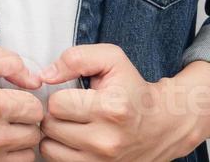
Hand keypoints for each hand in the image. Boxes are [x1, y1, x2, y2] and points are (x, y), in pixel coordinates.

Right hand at [0, 38, 45, 160]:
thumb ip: (6, 60)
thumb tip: (35, 80)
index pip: (35, 109)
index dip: (27, 99)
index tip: (14, 96)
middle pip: (34, 135)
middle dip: (24, 121)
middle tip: (7, 112)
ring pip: (26, 157)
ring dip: (18, 143)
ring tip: (0, 128)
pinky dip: (5, 158)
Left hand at [36, 44, 198, 160]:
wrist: (164, 124)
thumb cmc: (134, 89)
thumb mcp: (111, 59)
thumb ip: (75, 59)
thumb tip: (45, 76)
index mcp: (110, 110)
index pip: (56, 104)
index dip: (58, 95)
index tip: (71, 95)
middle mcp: (107, 141)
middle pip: (50, 127)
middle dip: (54, 114)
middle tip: (69, 109)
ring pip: (49, 148)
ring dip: (55, 135)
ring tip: (70, 125)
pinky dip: (61, 151)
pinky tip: (74, 140)